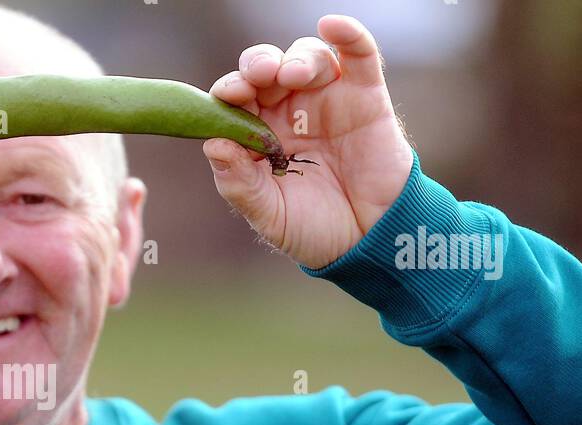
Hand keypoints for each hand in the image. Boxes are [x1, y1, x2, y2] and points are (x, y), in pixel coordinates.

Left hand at [206, 15, 413, 269]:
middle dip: (258, 64)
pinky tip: (333, 26)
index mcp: (258, 135)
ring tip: (295, 75)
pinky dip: (348, 35)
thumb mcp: (269, 215)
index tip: (230, 95)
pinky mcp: (365, 96)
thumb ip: (240, 184)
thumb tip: (212, 144)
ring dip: (297, 58)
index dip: (231, 91)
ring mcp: (327, 100)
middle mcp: (289, 111)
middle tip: (260, 75)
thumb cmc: (314, 230)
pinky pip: (358, 56)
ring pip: (307, 58)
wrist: (369, 241)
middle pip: (266, 69)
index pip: (237, 100)